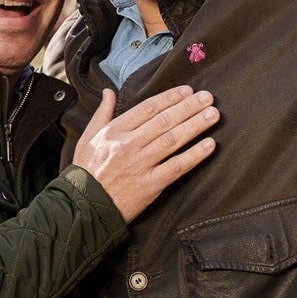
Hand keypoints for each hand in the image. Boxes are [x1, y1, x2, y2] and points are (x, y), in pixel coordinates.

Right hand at [72, 86, 219, 221]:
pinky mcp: (150, 184)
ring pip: (173, 140)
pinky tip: (209, 145)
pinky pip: (176, 166)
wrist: (83, 206)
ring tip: (213, 115)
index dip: (170, 97)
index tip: (188, 90)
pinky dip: (194, 155)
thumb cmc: (86, 171)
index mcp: (115, 131)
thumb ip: (102, 112)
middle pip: (164, 121)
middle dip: (189, 107)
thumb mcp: (88, 138)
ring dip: (196, 125)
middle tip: (208, 97)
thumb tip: (109, 91)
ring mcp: (140, 164)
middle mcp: (129, 144)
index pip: (148, 108)